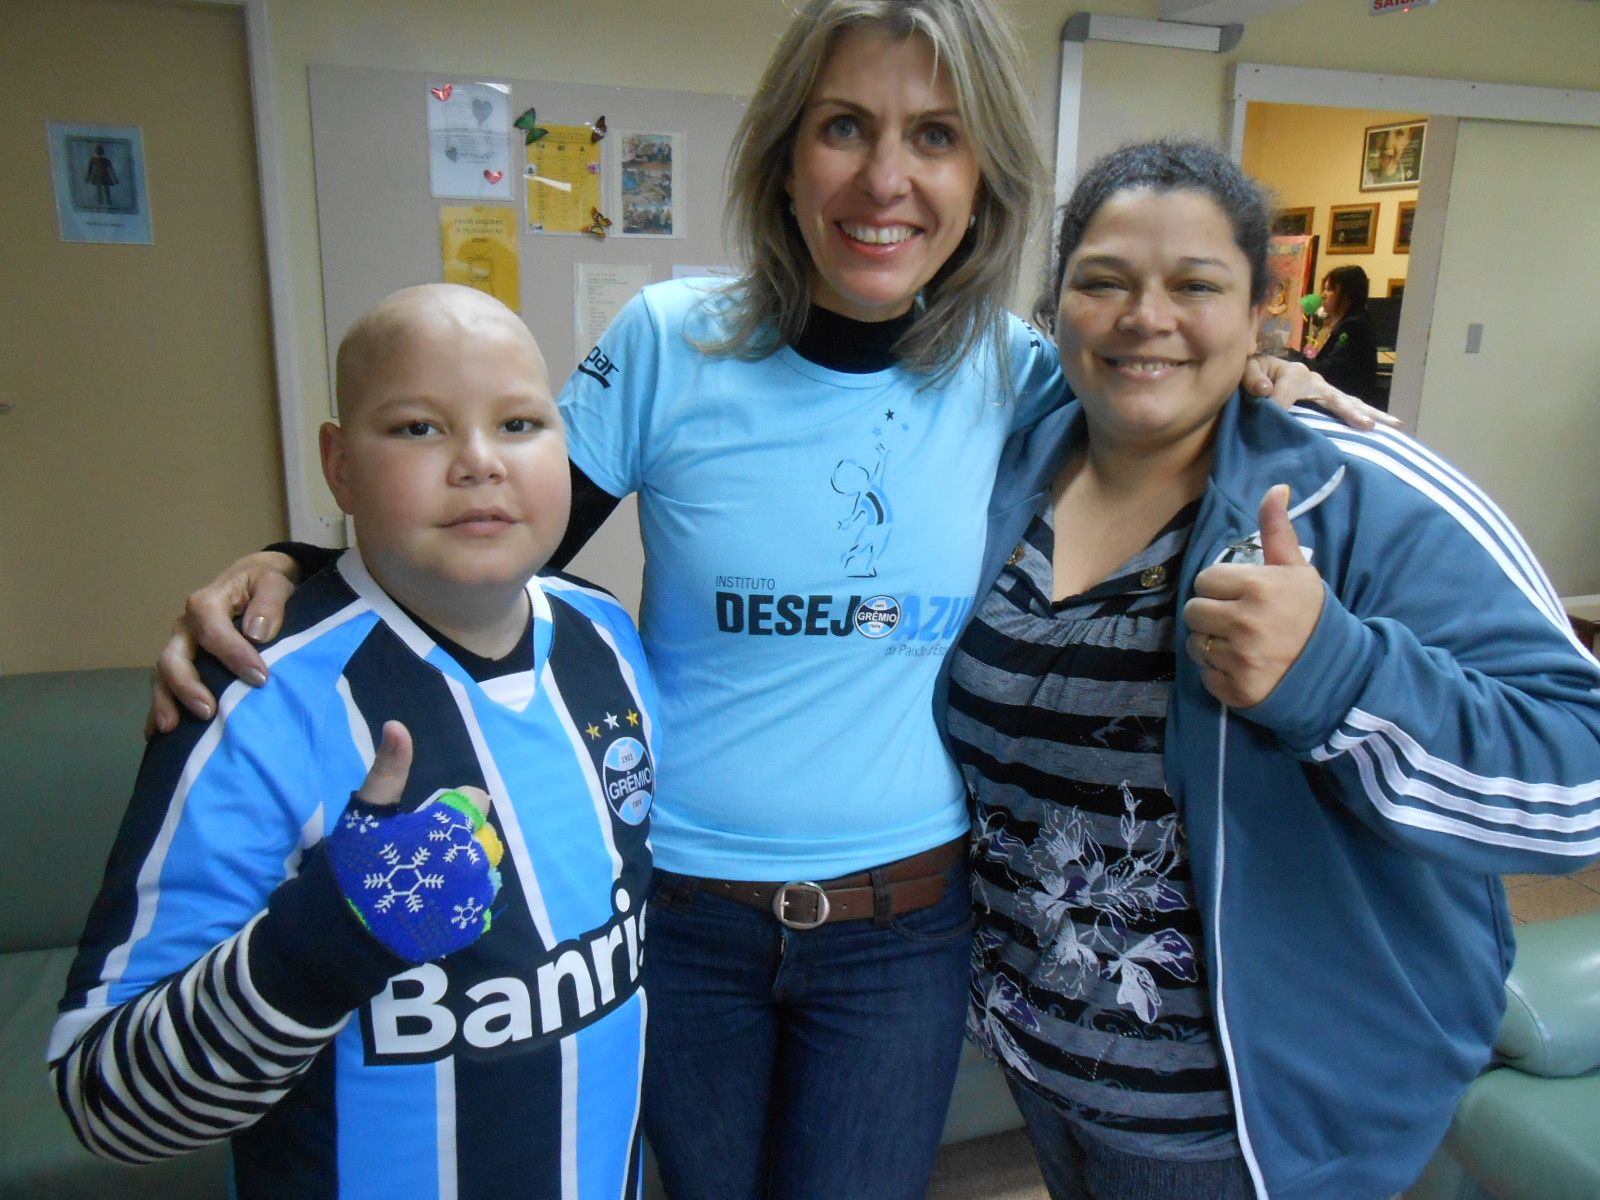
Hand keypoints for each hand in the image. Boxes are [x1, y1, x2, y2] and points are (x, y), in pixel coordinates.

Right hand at [146, 551, 300, 735]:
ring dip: (166, 702)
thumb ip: (269, 602)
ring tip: (172, 728)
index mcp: (207, 603)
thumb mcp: (273, 581)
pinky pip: (164, 687)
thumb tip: (257, 632)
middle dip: (187, 686)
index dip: (233, 654)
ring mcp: (180, 646)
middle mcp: (186, 627)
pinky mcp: (182, 663)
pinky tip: (157, 734)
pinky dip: (158, 709)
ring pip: (162, 675)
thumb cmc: (264, 583)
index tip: (260, 678)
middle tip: (209, 711)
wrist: (253, 582)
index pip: (212, 630)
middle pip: (173, 657)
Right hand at [331, 720, 500, 963]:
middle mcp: (474, 857)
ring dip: (463, 872)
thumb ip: (389, 768)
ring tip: (426, 884)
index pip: (474, 801)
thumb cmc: (356, 868)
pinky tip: (433, 906)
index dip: (450, 811)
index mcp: (452, 825)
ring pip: (484, 869)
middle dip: (457, 841)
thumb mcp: (366, 813)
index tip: (425, 825)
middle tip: (419, 858)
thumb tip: (397, 724)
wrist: (347, 935)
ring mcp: (476, 895)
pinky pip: (479, 903)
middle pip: (480, 837)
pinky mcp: (473, 924)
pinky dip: (462, 902)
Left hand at [1183, 485, 1325, 708]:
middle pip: (1193, 611)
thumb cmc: (1311, 613)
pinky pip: (1206, 676)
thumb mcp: (1297, 569)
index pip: (1204, 579)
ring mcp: (1241, 659)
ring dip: (1211, 644)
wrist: (1337, 669)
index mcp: (1258, 587)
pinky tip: (1244, 667)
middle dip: (1210, 613)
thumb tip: (1275, 487)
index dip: (1218, 586)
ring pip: (1195, 644)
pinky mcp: (1237, 690)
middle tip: (1236, 619)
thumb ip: (1277, 530)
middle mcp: (1246, 622)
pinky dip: (1219, 673)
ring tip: (1240, 643)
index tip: (1238, 594)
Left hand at [1243, 355, 1400, 430]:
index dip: (1281, 401)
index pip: (1291, 389)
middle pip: (1337, 397)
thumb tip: (1266, 390)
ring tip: (1394, 426)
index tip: (1272, 416)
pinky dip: (1366, 419)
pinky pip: (1349, 411)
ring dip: (1370, 416)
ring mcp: (1325, 394)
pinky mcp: (1328, 404)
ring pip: (1351, 404)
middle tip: (1366, 426)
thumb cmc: (1254, 375)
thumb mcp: (1248, 371)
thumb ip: (1252, 377)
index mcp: (1294, 373)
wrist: (1258, 377)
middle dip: (1351, 412)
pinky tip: (1386, 431)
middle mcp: (1316, 382)